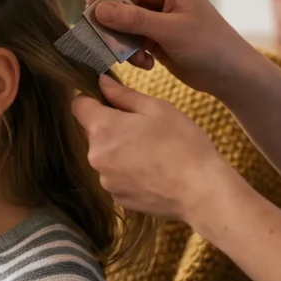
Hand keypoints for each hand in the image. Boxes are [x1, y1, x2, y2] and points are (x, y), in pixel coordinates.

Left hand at [72, 75, 236, 222]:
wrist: (201, 192)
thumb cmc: (182, 144)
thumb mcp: (157, 109)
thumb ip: (124, 95)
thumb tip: (101, 82)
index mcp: (102, 129)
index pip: (79, 105)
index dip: (92, 99)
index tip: (111, 101)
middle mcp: (95, 156)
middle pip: (95, 133)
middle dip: (113, 127)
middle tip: (145, 129)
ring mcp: (105, 180)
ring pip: (106, 156)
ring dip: (121, 151)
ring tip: (153, 154)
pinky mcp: (117, 198)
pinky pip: (117, 178)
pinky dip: (129, 173)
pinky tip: (153, 174)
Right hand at [86, 0, 263, 99]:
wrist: (229, 73)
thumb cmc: (210, 45)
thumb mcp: (170, 31)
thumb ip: (133, 19)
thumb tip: (98, 10)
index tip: (89, 14)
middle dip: (109, 22)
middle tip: (108, 43)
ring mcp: (152, 12)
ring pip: (116, 20)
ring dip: (120, 41)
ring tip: (136, 58)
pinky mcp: (150, 32)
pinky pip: (125, 37)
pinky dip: (130, 52)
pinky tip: (146, 63)